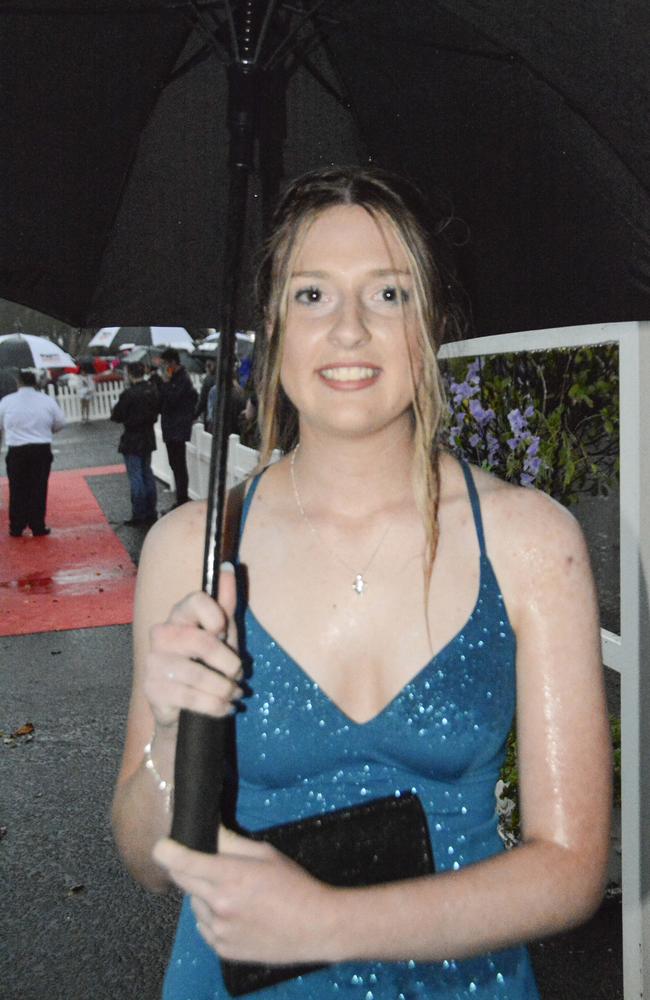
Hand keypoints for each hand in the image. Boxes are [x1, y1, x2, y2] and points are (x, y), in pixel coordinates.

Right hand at [144, 565, 242, 732]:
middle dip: (229, 662)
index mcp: (179, 616)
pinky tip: (224, 707)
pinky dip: (214, 705)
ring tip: (234, 694)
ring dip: (224, 688)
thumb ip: (225, 603)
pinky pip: (189, 697)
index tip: (224, 631)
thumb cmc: (206, 665)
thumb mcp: (222, 635)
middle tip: (238, 675)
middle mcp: (161, 634)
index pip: (194, 601)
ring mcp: (153, 662)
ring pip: (197, 674)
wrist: (185, 708)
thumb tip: (229, 567)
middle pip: (201, 641)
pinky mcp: (152, 689)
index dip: (215, 616)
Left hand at [153, 830, 338, 964]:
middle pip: (180, 881)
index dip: (165, 850)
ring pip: (193, 904)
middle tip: (204, 863)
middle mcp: (218, 905)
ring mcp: (218, 931)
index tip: (162, 844)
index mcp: (229, 877)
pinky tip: (234, 912)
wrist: (316, 926)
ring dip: (202, 894)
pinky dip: (211, 917)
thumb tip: (208, 830)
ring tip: (231, 892)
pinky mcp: (223, 950)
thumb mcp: (265, 854)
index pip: (180, 862)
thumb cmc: (294, 884)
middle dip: (184, 867)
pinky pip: (203, 927)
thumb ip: (231, 842)